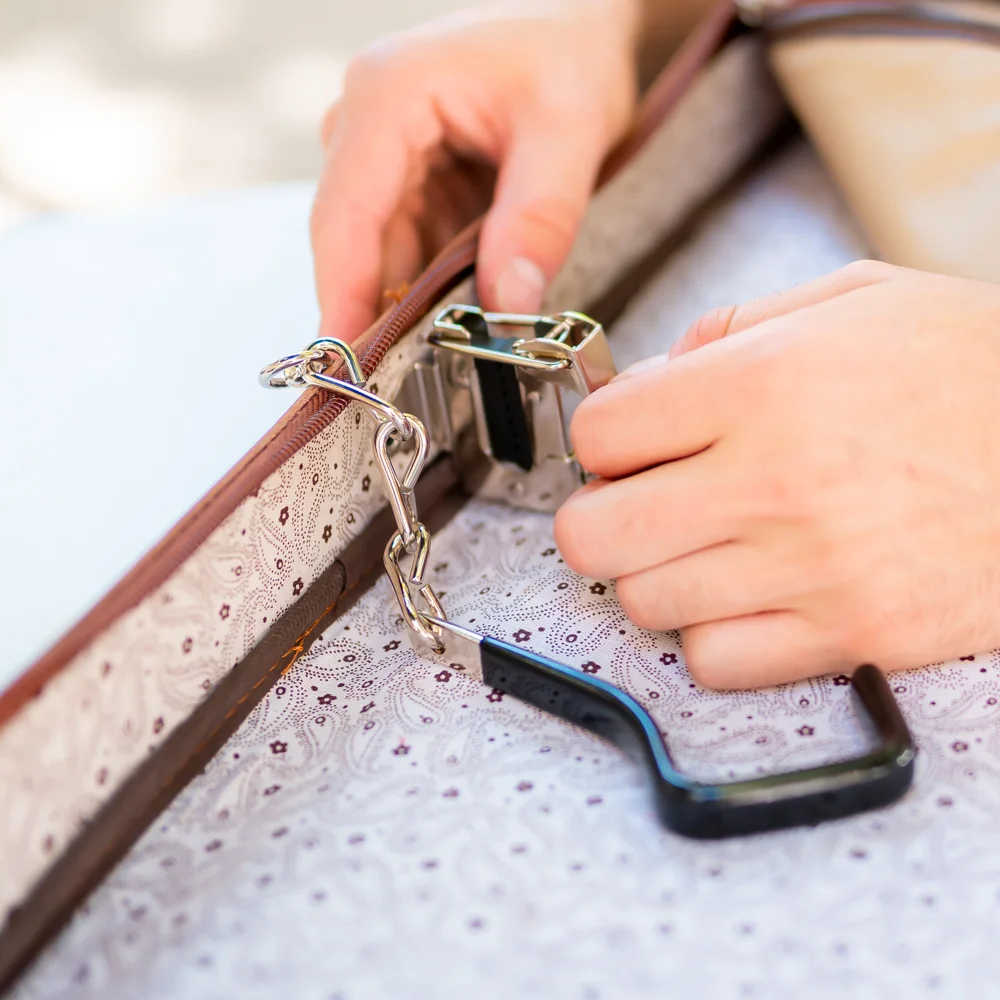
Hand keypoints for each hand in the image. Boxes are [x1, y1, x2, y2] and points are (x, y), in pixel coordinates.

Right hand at [311, 0, 639, 340]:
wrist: (576, 18)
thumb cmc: (569, 51)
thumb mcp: (570, 131)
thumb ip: (540, 218)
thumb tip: (507, 305)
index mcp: (387, 96)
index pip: (345, 217)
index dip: (342, 297)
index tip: (343, 363)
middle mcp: (364, 122)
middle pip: (353, 242)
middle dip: (382, 310)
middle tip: (408, 380)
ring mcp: (379, 151)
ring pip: (380, 251)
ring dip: (414, 300)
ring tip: (455, 340)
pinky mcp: (402, 176)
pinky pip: (405, 245)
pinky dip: (432, 281)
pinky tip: (463, 304)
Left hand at [555, 261, 999, 687]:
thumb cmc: (977, 373)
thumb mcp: (859, 300)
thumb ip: (737, 327)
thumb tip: (655, 374)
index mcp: (763, 383)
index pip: (600, 433)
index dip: (603, 440)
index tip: (629, 444)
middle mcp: (774, 480)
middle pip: (595, 533)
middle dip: (600, 516)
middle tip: (637, 503)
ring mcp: (811, 568)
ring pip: (646, 601)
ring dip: (656, 574)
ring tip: (703, 546)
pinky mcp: (852, 635)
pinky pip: (716, 660)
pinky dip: (712, 634)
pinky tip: (747, 596)